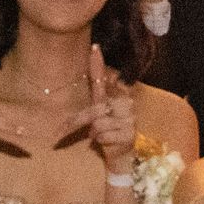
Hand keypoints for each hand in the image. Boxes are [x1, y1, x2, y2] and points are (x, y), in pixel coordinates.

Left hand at [63, 44, 136, 173]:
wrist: (120, 156)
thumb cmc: (107, 134)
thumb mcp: (96, 118)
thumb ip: (93, 105)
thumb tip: (89, 90)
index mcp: (114, 98)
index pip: (103, 79)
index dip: (98, 64)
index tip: (94, 47)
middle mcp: (125, 104)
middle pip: (94, 109)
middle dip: (79, 122)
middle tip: (73, 132)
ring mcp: (130, 118)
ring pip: (98, 123)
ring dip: (95, 133)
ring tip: (101, 137)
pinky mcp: (130, 133)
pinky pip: (104, 135)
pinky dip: (102, 141)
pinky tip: (109, 143)